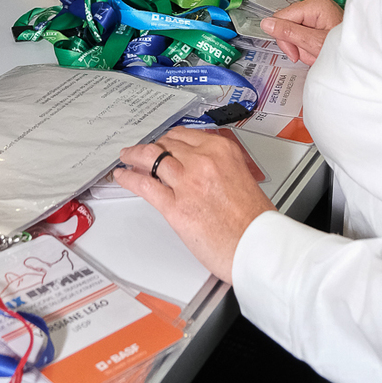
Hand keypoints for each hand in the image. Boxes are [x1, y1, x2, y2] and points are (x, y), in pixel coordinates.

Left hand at [114, 127, 272, 283]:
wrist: (259, 246)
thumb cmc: (255, 220)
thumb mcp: (241, 178)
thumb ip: (219, 168)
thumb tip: (201, 170)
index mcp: (222, 151)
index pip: (185, 136)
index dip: (168, 140)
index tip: (162, 142)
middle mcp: (203, 160)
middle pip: (166, 145)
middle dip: (152, 147)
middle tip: (141, 151)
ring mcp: (187, 182)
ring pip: (151, 158)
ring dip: (134, 156)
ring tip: (126, 157)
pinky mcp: (175, 206)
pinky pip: (145, 185)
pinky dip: (129, 177)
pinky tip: (122, 176)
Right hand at [262, 0, 343, 66]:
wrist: (360, 59)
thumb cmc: (345, 50)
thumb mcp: (313, 44)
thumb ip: (288, 33)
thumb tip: (267, 23)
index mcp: (315, 5)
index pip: (282, 17)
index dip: (284, 38)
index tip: (294, 52)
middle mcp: (315, 6)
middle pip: (287, 24)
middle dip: (296, 44)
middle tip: (310, 54)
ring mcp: (317, 15)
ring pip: (293, 32)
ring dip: (302, 48)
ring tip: (317, 53)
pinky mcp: (318, 24)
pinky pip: (302, 36)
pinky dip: (308, 47)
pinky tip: (318, 51)